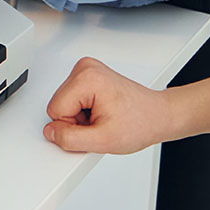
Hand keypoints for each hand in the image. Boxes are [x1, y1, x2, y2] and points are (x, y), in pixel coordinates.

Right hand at [42, 56, 172, 154]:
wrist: (159, 115)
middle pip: (58, 104)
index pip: (55, 110)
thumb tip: (50, 132)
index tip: (95, 127)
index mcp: (86, 78)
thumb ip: (71, 138)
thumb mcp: (104, 141)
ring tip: (103, 117)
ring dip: (80, 115)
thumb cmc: (140, 123)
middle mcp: (84, 68)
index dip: (73, 127)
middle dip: (77, 120)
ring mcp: (87, 69)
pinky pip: (71, 97)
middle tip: (100, 123)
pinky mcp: (88, 74)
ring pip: (64, 101)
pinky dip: (84, 109)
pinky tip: (102, 111)